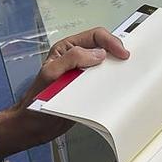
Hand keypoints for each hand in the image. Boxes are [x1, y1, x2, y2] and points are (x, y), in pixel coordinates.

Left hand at [0, 27, 134, 152]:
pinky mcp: (87, 87)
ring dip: (114, 66)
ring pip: (105, 63)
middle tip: (126, 61)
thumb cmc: (36, 99)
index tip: (121, 53)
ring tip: (124, 71)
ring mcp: (82, 73)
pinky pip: (103, 80)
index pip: (94, 36)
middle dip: (116, 51)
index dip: (110, 42)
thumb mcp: (52, 74)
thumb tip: (98, 54)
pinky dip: (111, 80)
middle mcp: (76, 58)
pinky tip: (116, 84)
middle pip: (103, 47)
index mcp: (67, 49)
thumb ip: (72, 59)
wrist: (35, 125)